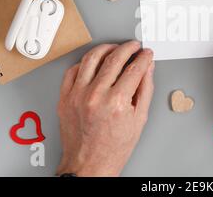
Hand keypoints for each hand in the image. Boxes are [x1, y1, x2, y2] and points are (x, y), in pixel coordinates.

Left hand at [56, 41, 154, 176]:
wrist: (89, 165)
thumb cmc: (113, 147)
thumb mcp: (139, 119)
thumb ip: (145, 89)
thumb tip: (147, 69)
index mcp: (117, 103)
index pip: (135, 68)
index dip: (144, 57)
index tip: (147, 54)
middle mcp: (96, 96)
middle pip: (114, 58)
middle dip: (128, 48)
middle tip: (134, 46)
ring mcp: (77, 95)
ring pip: (91, 58)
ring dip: (106, 48)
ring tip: (115, 48)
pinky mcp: (65, 97)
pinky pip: (73, 70)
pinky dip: (85, 62)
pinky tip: (94, 62)